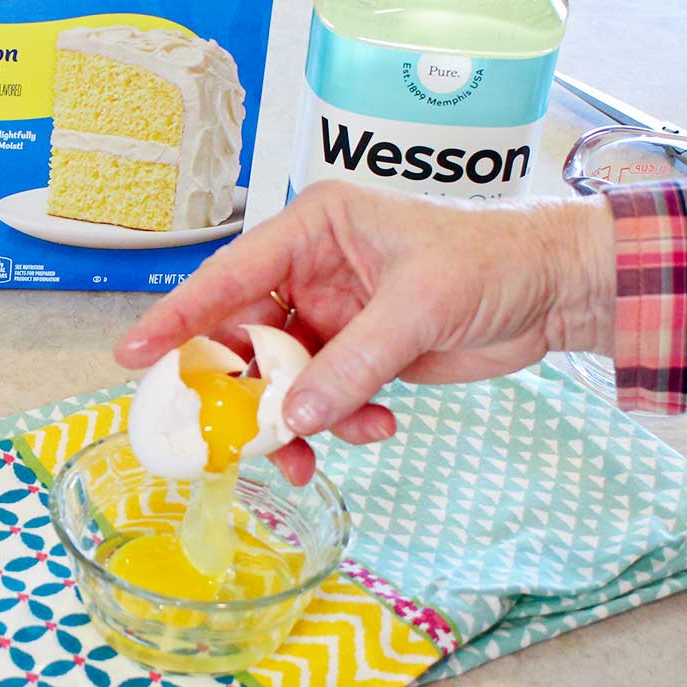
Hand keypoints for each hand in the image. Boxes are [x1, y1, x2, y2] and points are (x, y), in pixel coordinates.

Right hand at [115, 182, 616, 482]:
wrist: (554, 289)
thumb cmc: (492, 260)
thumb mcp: (420, 305)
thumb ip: (354, 362)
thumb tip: (297, 418)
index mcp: (314, 229)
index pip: (228, 276)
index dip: (179, 317)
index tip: (133, 355)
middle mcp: (311, 269)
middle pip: (244, 338)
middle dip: (244, 394)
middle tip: (236, 440)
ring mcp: (331, 315)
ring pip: (280, 379)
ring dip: (292, 422)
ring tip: (313, 456)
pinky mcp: (356, 353)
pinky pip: (320, 399)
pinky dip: (334, 424)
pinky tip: (375, 429)